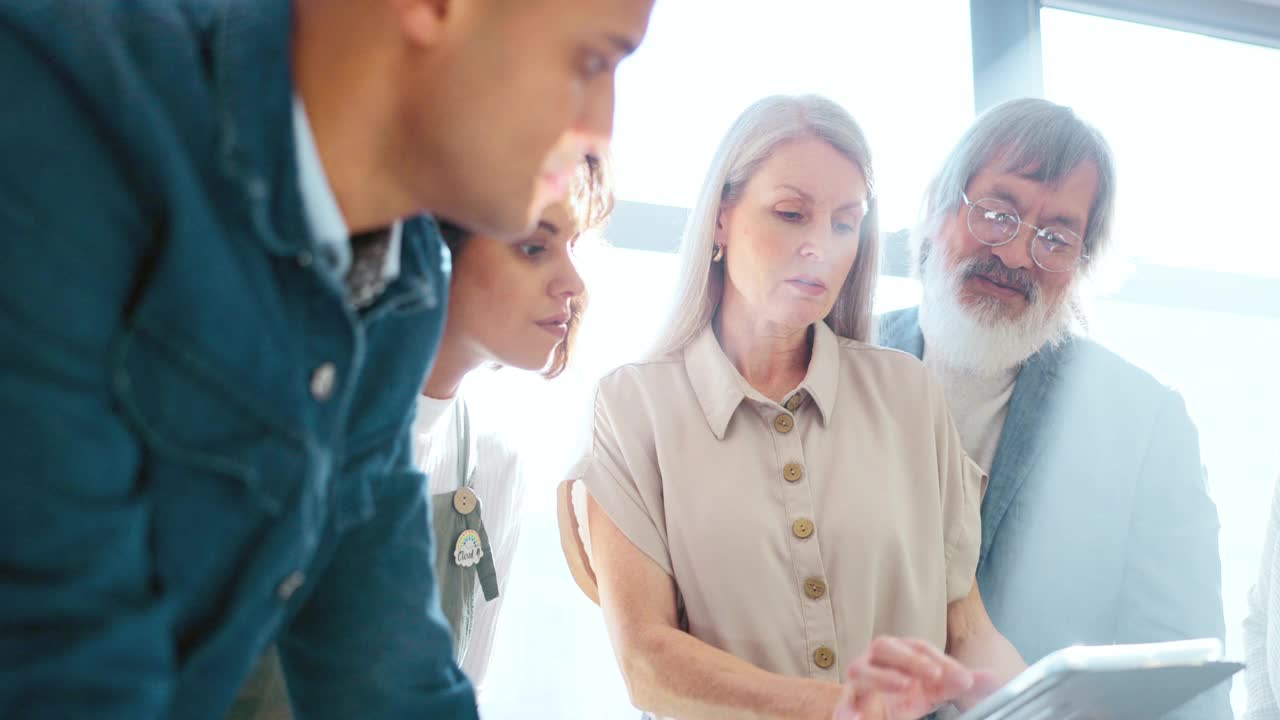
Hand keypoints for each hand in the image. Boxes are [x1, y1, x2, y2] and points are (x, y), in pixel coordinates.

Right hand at [831, 637, 985, 719]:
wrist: (871, 711)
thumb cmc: (904, 692)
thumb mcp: (934, 688)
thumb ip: (957, 682)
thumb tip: (993, 678)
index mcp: (899, 653)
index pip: (919, 648)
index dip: (940, 660)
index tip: (961, 677)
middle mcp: (876, 661)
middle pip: (884, 645)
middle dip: (910, 659)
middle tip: (935, 676)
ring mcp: (859, 683)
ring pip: (861, 670)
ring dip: (883, 678)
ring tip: (905, 687)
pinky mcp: (848, 706)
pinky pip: (843, 705)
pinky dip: (846, 711)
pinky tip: (855, 719)